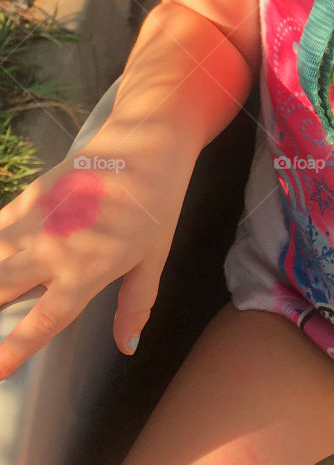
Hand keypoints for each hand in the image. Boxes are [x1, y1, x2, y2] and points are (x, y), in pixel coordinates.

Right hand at [0, 126, 195, 377]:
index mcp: (84, 273)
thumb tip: (127, 346)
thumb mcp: (154, 258)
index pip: (41, 322)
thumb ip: (135, 304)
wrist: (146, 144)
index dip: (14, 350)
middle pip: (2, 290)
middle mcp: (52, 252)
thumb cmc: (157, 204)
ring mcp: (37, 221)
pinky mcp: (31, 195)